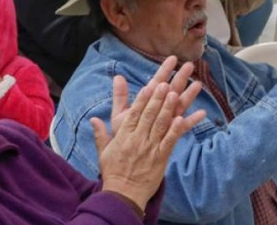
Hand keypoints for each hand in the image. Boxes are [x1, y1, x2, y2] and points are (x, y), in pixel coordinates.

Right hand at [95, 56, 205, 209]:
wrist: (123, 194)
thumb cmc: (113, 171)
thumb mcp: (104, 151)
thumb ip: (100, 133)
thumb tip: (93, 119)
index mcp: (124, 136)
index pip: (134, 113)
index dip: (143, 99)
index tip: (149, 86)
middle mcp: (137, 139)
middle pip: (149, 115)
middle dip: (158, 97)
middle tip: (166, 82)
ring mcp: (150, 148)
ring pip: (160, 124)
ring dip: (169, 107)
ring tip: (176, 93)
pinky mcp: (160, 158)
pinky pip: (170, 141)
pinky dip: (176, 129)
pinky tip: (183, 117)